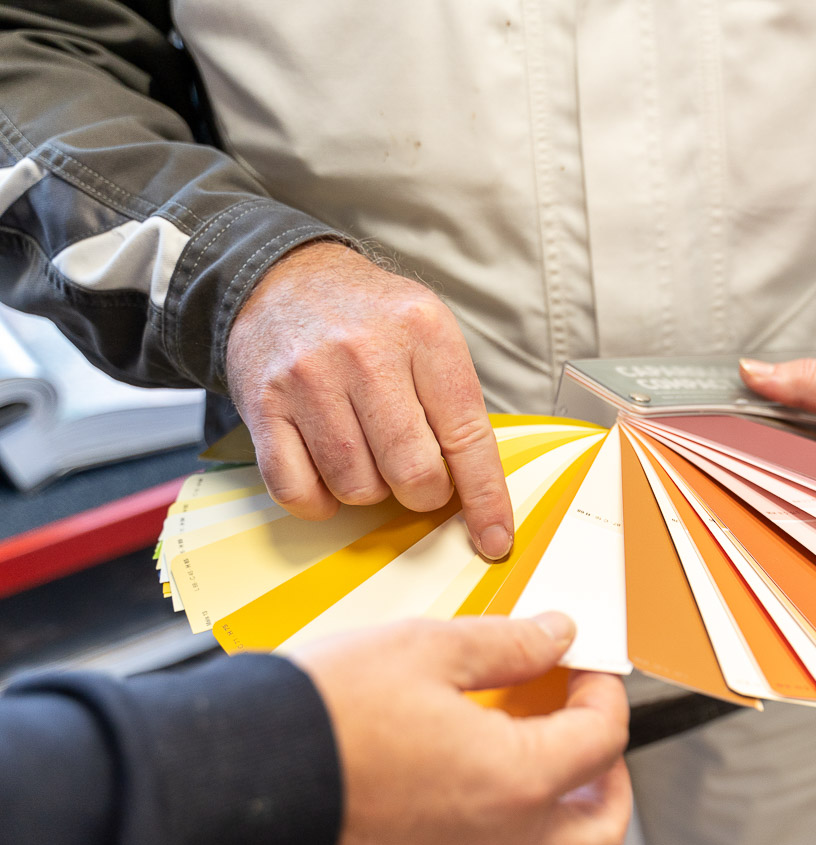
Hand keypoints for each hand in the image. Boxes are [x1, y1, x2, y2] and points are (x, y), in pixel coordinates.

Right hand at [227, 241, 514, 558]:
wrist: (283, 278)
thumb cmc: (371, 320)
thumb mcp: (430, 334)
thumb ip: (455, 404)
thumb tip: (479, 494)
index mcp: (424, 333)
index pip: (468, 436)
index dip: (486, 497)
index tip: (496, 539)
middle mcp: (366, 353)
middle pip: (411, 472)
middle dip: (423, 492)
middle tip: (416, 475)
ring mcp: (309, 379)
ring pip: (355, 486)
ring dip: (369, 490)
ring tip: (367, 453)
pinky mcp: (263, 405)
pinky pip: (296, 490)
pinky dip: (318, 500)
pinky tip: (327, 474)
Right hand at [289, 613, 630, 844]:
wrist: (228, 787)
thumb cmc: (323, 715)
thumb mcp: (425, 649)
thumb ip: (508, 644)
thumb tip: (558, 635)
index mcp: (517, 782)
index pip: (604, 741)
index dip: (604, 693)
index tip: (581, 664)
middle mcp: (497, 841)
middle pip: (600, 834)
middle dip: (610, 780)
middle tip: (585, 729)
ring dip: (553, 804)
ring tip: (518, 743)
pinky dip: (495, 821)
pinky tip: (459, 771)